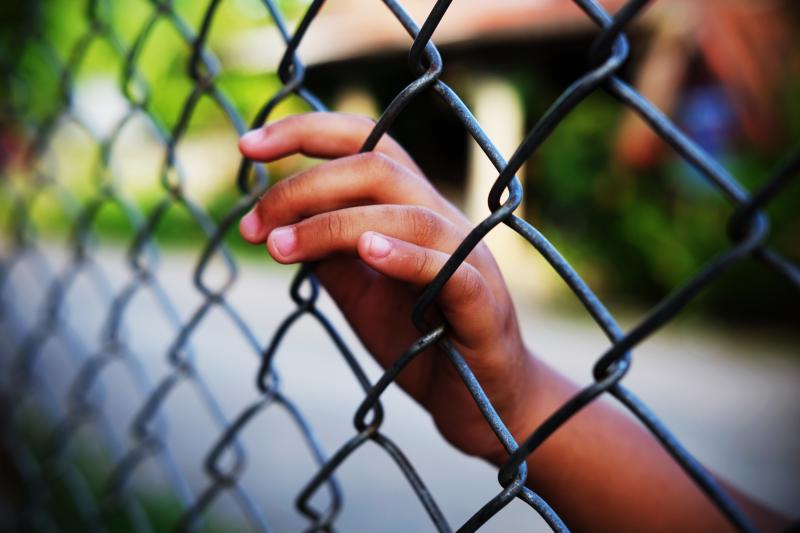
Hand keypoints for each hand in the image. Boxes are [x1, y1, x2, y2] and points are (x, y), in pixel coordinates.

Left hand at [238, 112, 537, 459]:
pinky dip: (406, 256)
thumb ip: (330, 257)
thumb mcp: (361, 295)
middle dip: (304, 186)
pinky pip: (448, 269)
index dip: (307, 133)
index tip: (247, 147)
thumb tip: (278, 224)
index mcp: (413, 210)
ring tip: (279, 248)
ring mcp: (468, 258)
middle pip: (379, 168)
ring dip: (333, 225)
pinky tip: (367, 251)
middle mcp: (443, 220)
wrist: (479, 404)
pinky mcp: (482, 304)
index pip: (366, 144)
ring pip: (407, 214)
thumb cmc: (422, 345)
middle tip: (253, 226)